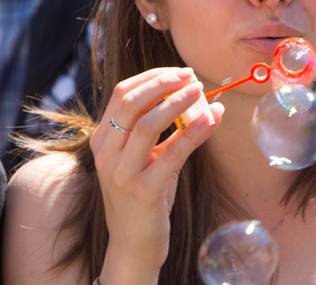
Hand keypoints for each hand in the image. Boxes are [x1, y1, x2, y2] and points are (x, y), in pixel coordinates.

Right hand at [90, 67, 223, 281]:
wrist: (132, 244)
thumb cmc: (144, 195)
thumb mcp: (146, 157)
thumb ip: (163, 129)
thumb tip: (202, 99)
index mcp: (102, 139)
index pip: (123, 93)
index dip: (153, 77)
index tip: (181, 72)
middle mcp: (106, 153)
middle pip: (132, 101)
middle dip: (164, 83)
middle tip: (192, 77)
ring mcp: (122, 172)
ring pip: (148, 123)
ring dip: (178, 102)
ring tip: (202, 91)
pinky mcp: (144, 191)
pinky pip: (172, 153)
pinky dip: (194, 132)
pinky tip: (212, 120)